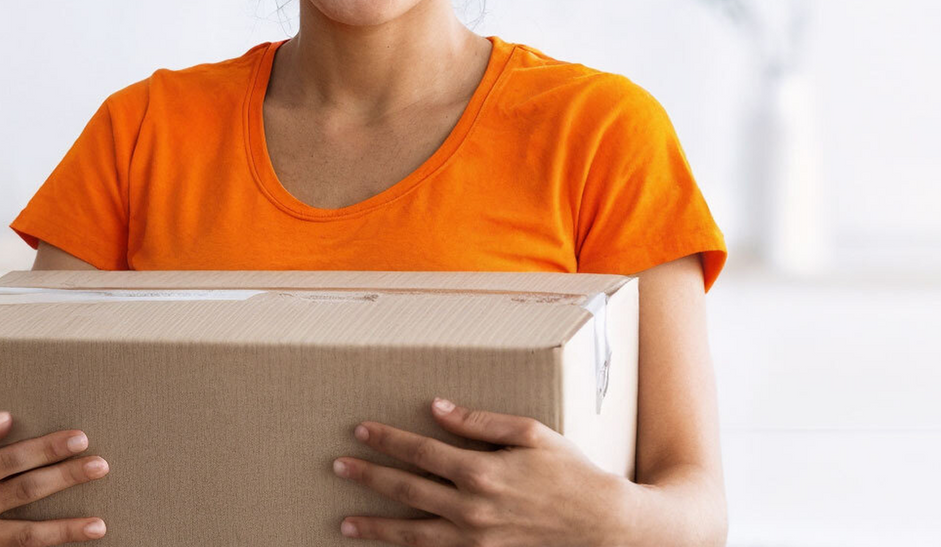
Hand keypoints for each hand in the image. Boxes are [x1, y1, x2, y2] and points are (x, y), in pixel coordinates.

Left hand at [332, 397, 635, 546]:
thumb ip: (480, 421)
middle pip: (406, 491)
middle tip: (338, 466)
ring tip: (345, 523)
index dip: (387, 440)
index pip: (420, 452)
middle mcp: (471, 508)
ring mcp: (475, 540)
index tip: (361, 431)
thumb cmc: (569, 472)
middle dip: (369, 478)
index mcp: (480, 470)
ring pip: (412, 535)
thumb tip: (438, 408)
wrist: (601, 524)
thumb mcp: (531, 433)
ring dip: (375, 527)